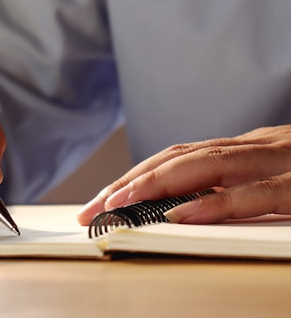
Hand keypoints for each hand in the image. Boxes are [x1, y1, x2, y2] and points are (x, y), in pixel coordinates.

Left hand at [78, 125, 290, 224]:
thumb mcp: (276, 175)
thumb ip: (236, 186)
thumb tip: (186, 207)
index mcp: (247, 149)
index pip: (176, 157)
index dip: (133, 177)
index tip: (99, 202)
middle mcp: (258, 148)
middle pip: (178, 159)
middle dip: (129, 184)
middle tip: (92, 211)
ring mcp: (284, 161)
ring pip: (208, 167)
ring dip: (157, 186)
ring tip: (118, 207)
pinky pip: (258, 192)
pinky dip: (217, 203)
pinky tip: (183, 215)